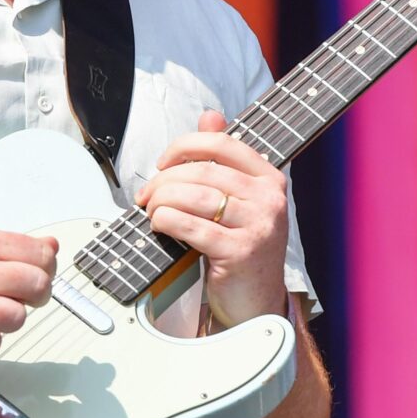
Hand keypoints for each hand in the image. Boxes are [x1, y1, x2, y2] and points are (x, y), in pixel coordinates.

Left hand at [136, 111, 290, 330]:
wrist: (256, 302)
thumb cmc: (241, 247)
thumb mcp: (238, 200)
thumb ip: (224, 159)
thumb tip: (210, 115)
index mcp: (270, 178)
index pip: (222, 143)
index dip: (184, 147)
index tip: (163, 163)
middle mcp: (269, 198)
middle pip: (202, 171)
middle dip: (163, 181)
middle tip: (146, 196)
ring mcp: (258, 225)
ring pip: (194, 196)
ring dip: (161, 201)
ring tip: (152, 211)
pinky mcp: (240, 252)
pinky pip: (191, 226)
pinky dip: (166, 222)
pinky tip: (159, 225)